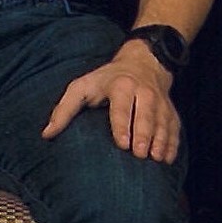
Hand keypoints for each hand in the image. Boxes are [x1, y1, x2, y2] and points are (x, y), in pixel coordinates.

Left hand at [42, 42, 182, 162]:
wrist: (143, 63)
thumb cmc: (105, 81)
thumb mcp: (81, 87)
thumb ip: (64, 110)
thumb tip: (46, 134)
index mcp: (121, 86)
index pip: (122, 107)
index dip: (122, 124)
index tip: (122, 143)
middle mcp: (144, 92)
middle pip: (146, 115)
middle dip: (144, 135)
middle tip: (140, 155)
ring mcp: (160, 103)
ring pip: (163, 123)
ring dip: (161, 141)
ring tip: (156, 159)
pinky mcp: (171, 112)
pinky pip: (174, 128)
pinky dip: (172, 143)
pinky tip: (167, 159)